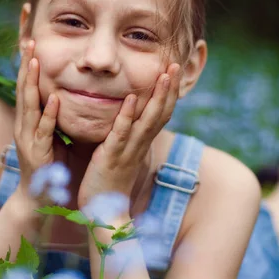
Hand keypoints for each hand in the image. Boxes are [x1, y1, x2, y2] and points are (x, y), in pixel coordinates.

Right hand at [14, 39, 59, 199]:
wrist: (38, 199)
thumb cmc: (50, 163)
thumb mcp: (54, 132)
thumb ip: (56, 112)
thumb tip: (66, 90)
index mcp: (30, 118)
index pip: (27, 84)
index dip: (28, 62)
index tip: (29, 39)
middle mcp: (25, 124)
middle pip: (23, 87)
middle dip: (26, 63)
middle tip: (28, 39)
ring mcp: (28, 137)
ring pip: (28, 104)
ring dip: (31, 81)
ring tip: (35, 59)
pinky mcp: (37, 152)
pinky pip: (43, 130)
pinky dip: (48, 113)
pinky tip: (53, 98)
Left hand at [77, 64, 180, 210]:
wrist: (101, 214)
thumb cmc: (107, 183)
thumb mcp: (120, 155)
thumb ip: (125, 137)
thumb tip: (128, 120)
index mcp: (141, 143)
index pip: (161, 114)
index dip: (169, 93)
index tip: (173, 71)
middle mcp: (139, 145)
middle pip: (161, 112)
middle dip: (169, 88)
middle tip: (176, 64)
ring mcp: (128, 150)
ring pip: (148, 120)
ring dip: (157, 96)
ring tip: (164, 74)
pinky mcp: (111, 156)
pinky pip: (122, 133)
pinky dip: (128, 115)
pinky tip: (133, 98)